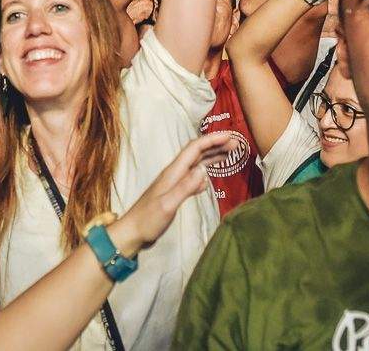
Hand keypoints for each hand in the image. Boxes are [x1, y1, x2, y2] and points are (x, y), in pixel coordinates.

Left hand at [112, 131, 235, 255]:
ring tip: (228, 155)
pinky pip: (192, 178)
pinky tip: (209, 178)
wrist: (132, 232)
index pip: (194, 149)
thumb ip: (185, 187)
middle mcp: (174, 173)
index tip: (229, 137)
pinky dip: (204, 173)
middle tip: (235, 145)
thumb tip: (203, 170)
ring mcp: (174, 183)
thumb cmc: (148, 220)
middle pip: (197, 153)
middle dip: (215, 146)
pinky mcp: (174, 193)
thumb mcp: (167, 204)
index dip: (211, 140)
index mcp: (173, 172)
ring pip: (196, 164)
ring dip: (211, 157)